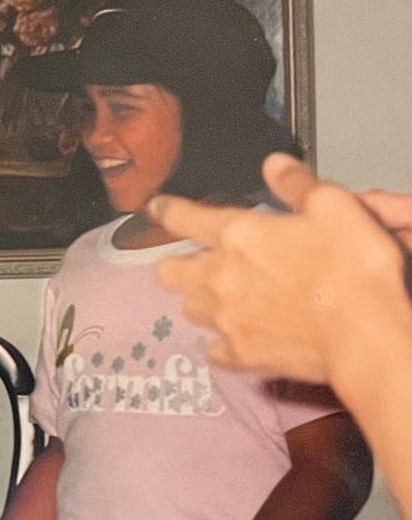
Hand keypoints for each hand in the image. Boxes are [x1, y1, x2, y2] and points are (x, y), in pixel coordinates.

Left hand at [152, 153, 410, 382]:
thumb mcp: (335, 207)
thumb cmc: (354, 270)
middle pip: (169, 272)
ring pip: (189, 309)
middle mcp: (219, 278)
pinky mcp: (238, 354)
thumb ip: (298, 185)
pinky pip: (213, 349)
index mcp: (238, 236)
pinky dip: (220, 342)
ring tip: (220, 297)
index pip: (183, 218)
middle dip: (175, 264)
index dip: (166, 210)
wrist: (364, 335)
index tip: (155, 208)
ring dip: (199, 300)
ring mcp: (225, 320)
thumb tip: (274, 165)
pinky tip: (235, 336)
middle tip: (193, 261)